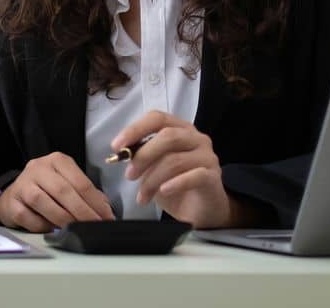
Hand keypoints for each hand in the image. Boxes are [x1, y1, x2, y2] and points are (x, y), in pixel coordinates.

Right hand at [0, 152, 114, 231]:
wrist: (13, 194)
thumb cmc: (45, 189)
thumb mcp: (67, 182)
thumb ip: (85, 193)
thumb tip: (105, 209)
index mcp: (57, 161)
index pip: (80, 181)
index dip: (95, 202)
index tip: (106, 217)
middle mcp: (39, 168)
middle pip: (63, 190)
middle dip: (82, 211)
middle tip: (94, 225)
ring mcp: (23, 184)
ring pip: (44, 202)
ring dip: (63, 219)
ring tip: (75, 229)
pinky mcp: (11, 202)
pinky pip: (29, 217)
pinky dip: (42, 226)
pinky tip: (52, 230)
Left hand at [113, 111, 234, 228]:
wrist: (202, 210)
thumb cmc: (176, 185)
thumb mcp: (154, 169)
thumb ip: (142, 157)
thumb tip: (122, 152)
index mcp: (181, 129)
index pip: (157, 118)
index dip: (135, 129)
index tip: (116, 146)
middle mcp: (197, 138)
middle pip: (168, 136)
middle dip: (143, 156)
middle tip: (129, 175)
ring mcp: (207, 156)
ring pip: (175, 159)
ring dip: (152, 179)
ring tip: (142, 196)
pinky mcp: (213, 177)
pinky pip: (194, 176)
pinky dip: (175, 183)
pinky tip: (163, 192)